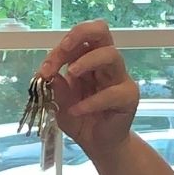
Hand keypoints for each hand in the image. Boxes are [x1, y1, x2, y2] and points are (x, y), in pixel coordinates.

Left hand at [37, 19, 140, 158]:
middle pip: (101, 31)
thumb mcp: (59, 102)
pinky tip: (77, 110)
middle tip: (63, 49)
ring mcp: (120, 78)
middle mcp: (105, 64)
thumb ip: (55, 86)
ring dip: (88, 60)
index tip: (44, 70)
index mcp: (87, 59)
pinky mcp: (129, 97)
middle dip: (80, 34)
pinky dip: (92, 101)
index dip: (59, 50)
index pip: (77, 40)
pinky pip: (113, 93)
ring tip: (72, 74)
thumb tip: (46, 72)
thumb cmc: (80, 118)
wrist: (97, 144)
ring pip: (111, 55)